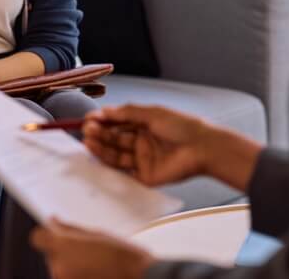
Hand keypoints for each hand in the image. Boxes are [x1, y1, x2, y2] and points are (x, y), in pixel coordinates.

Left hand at [31, 219, 153, 278]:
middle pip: (50, 254)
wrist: (137, 277)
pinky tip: (93, 272)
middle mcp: (59, 266)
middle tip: (85, 250)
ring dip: (70, 265)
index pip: (38, 238)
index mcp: (63, 246)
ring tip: (93, 263)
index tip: (54, 232)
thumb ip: (69, 228)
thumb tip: (54, 222)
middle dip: (63, 251)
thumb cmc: (120, 255)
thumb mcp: (94, 233)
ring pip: (59, 268)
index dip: (47, 234)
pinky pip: (68, 278)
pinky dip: (76, 275)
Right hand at [82, 105, 211, 186]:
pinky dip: (109, 165)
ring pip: (116, 154)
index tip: (88, 119)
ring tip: (88, 140)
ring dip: (101, 147)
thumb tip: (105, 111)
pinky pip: (123, 172)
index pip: (117, 122)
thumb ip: (127, 113)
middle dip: (100, 133)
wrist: (202, 148)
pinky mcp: (144, 176)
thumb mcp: (152, 113)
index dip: (102, 121)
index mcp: (143, 125)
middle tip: (87, 130)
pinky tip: (98, 156)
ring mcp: (142, 159)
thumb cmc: (181, 126)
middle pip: (114, 138)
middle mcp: (140, 141)